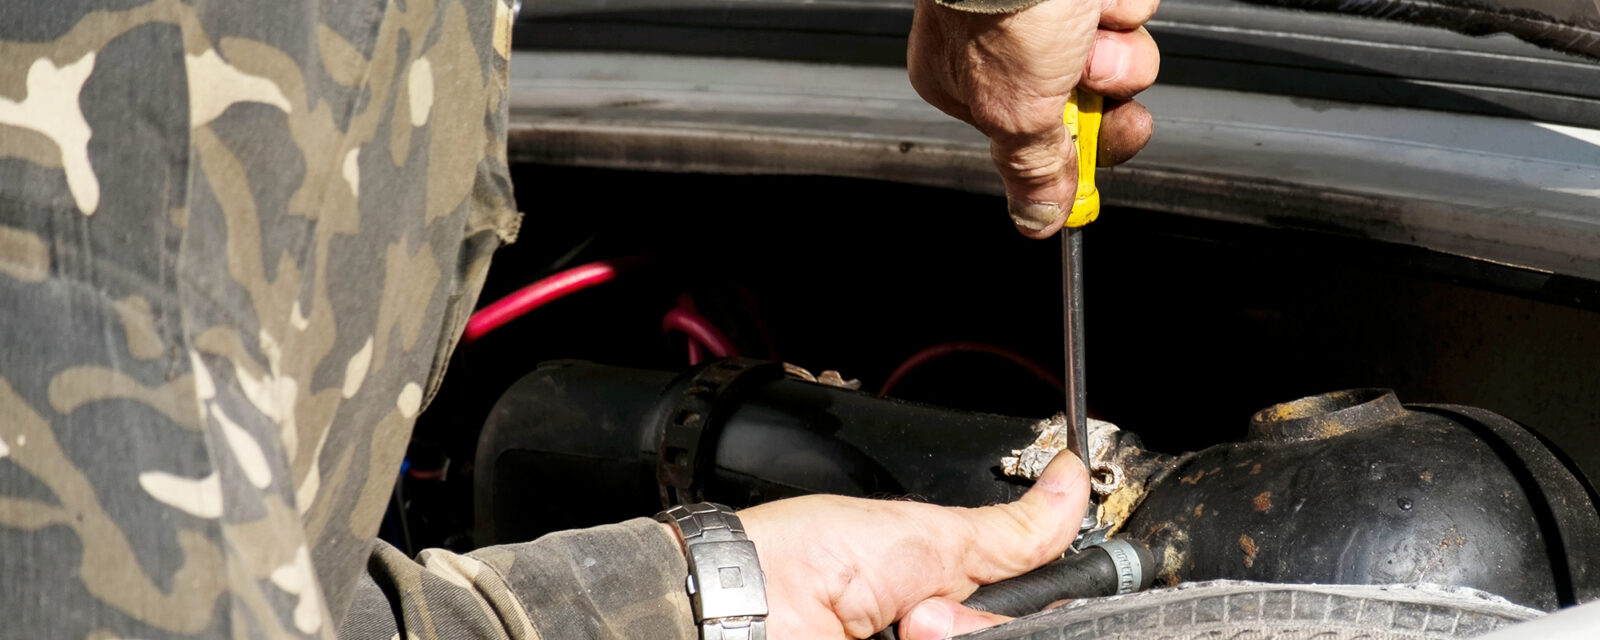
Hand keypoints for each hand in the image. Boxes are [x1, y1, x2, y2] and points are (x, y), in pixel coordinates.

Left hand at [736, 453, 1089, 638]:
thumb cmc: (814, 559)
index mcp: (950, 593)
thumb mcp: (928, 534)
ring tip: (898, 630)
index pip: (1027, 609)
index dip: (1024, 602)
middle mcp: (938, 631)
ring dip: (953, 637)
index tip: (1004, 585)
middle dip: (977, 623)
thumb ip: (1009, 530)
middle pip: (1010, 633)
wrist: (750, 606)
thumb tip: (1070, 485)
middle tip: (921, 612)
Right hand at [908, 0, 1160, 237]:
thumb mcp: (1015, 113)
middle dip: (1104, 95)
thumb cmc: (999, 3)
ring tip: (1093, 25)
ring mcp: (1049, 9)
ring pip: (1117, 54)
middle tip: (1095, 84)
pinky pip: (1129, 11)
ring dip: (1118, 50)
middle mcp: (1008, 44)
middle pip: (1085, 99)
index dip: (1072, 148)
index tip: (1088, 163)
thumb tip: (1034, 221)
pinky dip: (1124, 6)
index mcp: (968, 83)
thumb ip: (1031, 170)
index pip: (1035, 136)